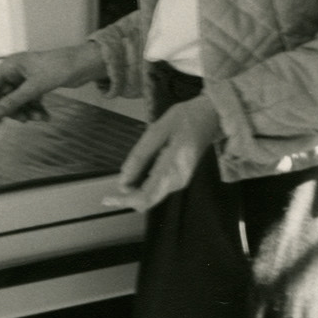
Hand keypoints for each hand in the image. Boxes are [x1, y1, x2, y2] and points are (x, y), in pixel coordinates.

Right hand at [0, 42, 105, 122]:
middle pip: (3, 96)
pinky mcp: (36, 85)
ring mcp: (26, 79)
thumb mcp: (34, 87)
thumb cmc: (57, 69)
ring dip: (26, 111)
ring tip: (39, 118)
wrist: (84, 64)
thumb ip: (13, 101)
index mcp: (10, 65)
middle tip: (23, 119)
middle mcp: (15, 71)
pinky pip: (29, 100)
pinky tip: (45, 116)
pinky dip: (35, 109)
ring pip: (17, 100)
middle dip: (13, 109)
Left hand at [103, 95, 219, 211]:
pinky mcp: (179, 178)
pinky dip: (142, 183)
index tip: (106, 199)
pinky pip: (156, 187)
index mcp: (173, 168)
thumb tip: (123, 181)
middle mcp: (177, 181)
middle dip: (127, 195)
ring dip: (135, 187)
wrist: (211, 117)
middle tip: (111, 186)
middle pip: (147, 200)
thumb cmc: (185, 118)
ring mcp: (180, 181)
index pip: (145, 197)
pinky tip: (141, 166)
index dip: (124, 201)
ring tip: (133, 164)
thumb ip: (140, 156)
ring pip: (150, 195)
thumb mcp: (158, 130)